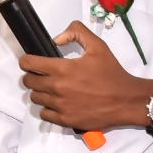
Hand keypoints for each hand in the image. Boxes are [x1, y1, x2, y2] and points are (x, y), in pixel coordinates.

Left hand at [21, 22, 152, 131]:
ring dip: (40, 92)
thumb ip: (77, 32)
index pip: (29, 64)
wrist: (126, 100)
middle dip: (32, 76)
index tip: (30, 61)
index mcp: (63, 69)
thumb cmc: (112, 73)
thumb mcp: (98, 46)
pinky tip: (57, 103)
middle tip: (42, 74)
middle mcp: (58, 88)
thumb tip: (57, 39)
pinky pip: (44, 114)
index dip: (26, 61)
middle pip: (29, 82)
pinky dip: (47, 108)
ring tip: (51, 89)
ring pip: (35, 98)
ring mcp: (60, 106)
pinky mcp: (65, 120)